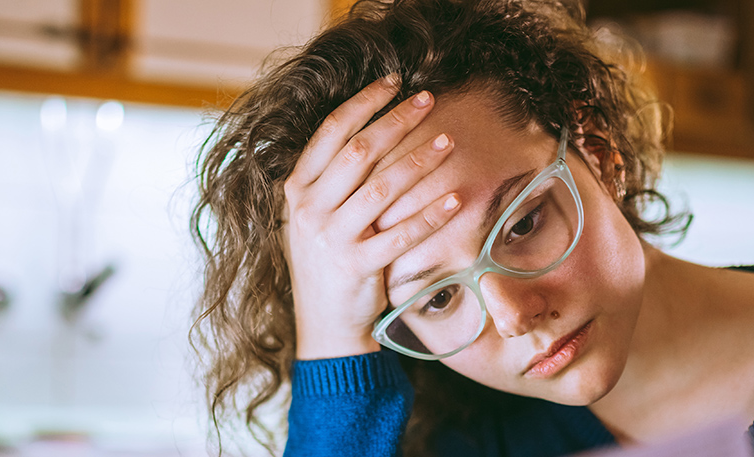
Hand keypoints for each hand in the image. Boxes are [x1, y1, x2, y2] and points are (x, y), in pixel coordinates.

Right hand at [282, 74, 461, 359]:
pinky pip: (401, 234)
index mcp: (297, 190)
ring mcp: (330, 239)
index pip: (331, 131)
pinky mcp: (356, 267)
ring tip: (450, 142)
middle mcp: (308, 210)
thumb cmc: (328, 264)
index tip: (394, 83)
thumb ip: (330, 179)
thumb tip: (371, 129)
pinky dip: (431, 214)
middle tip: (429, 99)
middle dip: (398, 119)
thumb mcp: (314, 217)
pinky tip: (456, 197)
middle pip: (359, 151)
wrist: (325, 327)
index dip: (364, 102)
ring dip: (420, 161)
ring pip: (382, 187)